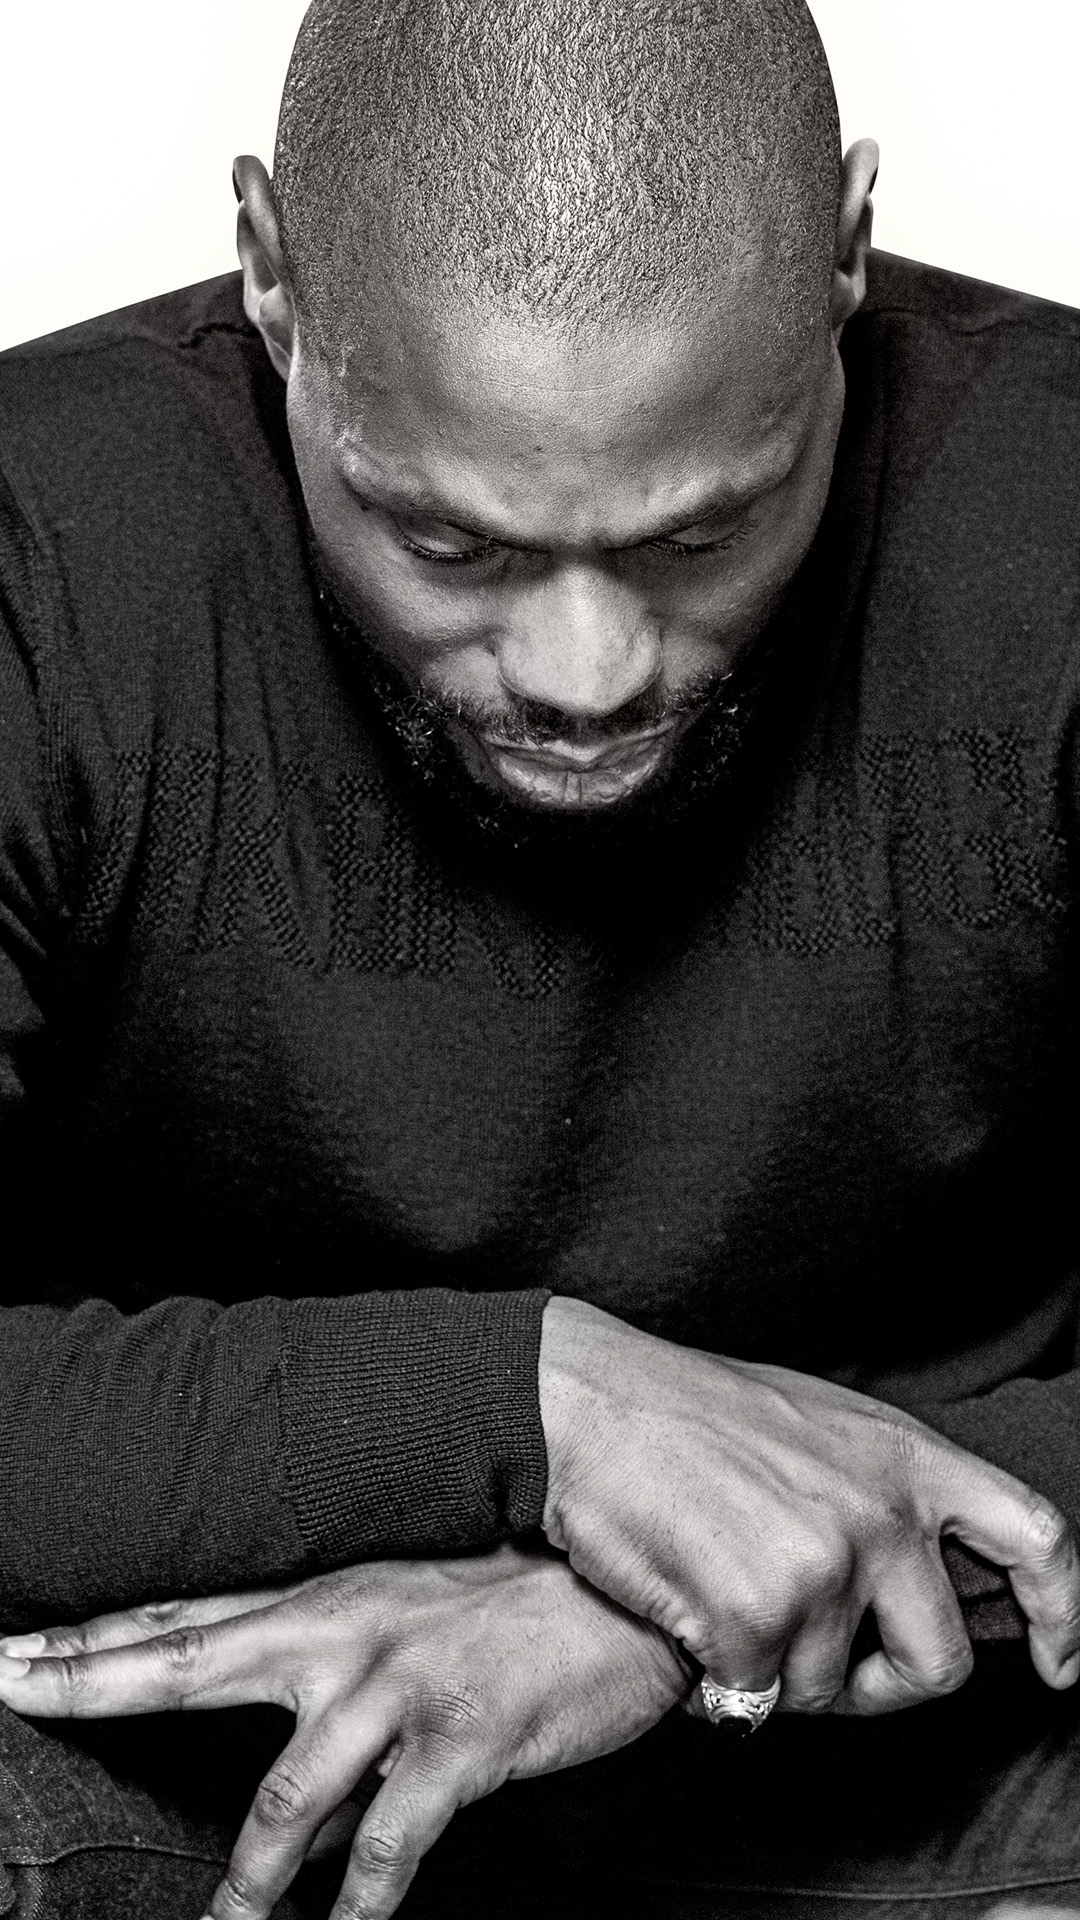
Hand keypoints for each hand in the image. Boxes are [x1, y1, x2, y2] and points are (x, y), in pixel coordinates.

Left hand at [0, 1545, 690, 1919]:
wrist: (626, 1587)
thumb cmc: (519, 1595)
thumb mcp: (413, 1609)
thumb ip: (337, 1672)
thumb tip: (277, 1749)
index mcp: (326, 1597)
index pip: (183, 1613)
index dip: (90, 1632)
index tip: (10, 1643)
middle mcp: (343, 1634)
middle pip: (187, 1658)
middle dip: (87, 1679)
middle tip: (8, 1680)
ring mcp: (397, 1689)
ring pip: (283, 1795)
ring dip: (239, 1883)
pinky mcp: (459, 1744)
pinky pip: (389, 1844)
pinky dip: (356, 1905)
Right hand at [539, 1298, 1079, 1714]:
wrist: (591, 1404)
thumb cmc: (689, 1415)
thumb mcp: (818, 1425)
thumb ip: (882, 1491)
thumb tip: (918, 1577)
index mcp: (907, 1456)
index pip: (1036, 1537)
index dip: (1064, 1613)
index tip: (1062, 1660)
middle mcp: (883, 1511)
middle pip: (941, 1661)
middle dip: (883, 1688)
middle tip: (825, 1672)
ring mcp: (826, 1564)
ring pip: (830, 1691)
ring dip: (776, 1672)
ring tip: (721, 1599)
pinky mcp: (759, 1614)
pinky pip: (755, 1699)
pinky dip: (717, 1681)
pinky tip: (686, 1617)